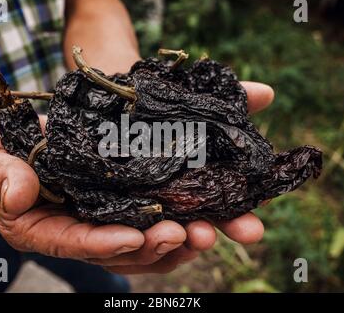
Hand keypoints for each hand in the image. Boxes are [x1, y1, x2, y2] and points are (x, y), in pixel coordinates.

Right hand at [0, 82, 272, 273]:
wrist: (22, 132)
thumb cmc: (1, 149)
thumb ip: (0, 177)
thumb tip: (17, 197)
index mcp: (46, 227)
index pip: (76, 242)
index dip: (105, 244)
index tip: (134, 237)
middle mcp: (82, 228)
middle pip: (122, 249)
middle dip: (157, 246)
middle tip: (191, 234)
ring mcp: (107, 215)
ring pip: (146, 239)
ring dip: (180, 238)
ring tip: (210, 228)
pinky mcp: (126, 196)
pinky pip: (155, 214)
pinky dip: (181, 215)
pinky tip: (208, 212)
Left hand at [104, 81, 274, 273]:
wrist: (85, 108)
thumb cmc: (135, 110)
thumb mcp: (174, 101)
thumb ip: (216, 102)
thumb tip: (267, 93)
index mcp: (180, 194)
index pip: (212, 215)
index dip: (234, 220)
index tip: (254, 224)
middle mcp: (151, 213)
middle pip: (180, 237)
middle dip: (201, 238)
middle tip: (211, 235)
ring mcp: (115, 220)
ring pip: (141, 250)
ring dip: (159, 246)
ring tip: (174, 234)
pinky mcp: (76, 225)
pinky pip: (90, 244)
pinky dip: (108, 244)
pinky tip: (128, 236)